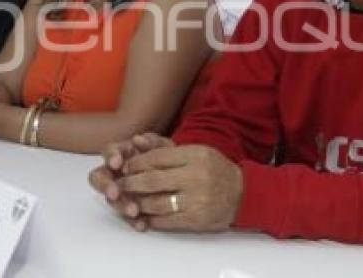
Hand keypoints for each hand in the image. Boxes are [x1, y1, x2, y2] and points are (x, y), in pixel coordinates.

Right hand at [89, 133, 174, 230]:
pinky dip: (134, 221)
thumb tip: (137, 139)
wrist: (181, 177)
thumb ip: (152, 142)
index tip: (117, 163)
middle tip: (114, 193)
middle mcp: (116, 173)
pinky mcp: (130, 208)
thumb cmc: (168, 158)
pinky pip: (127, 216)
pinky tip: (142, 224)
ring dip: (120, 205)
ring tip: (134, 211)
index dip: (110, 157)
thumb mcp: (164, 148)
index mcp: (122, 154)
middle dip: (105, 185)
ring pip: (112, 199)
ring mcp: (122, 192)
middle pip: (100, 177)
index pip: (108, 152)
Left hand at [118, 144, 243, 231]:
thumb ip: (168, 149)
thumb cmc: (215, 170)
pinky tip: (144, 215)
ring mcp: (196, 200)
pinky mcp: (196, 220)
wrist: (244, 194)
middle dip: (130, 183)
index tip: (125, 166)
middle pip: (152, 180)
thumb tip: (137, 142)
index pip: (157, 157)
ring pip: (156, 202)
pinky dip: (151, 218)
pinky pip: (166, 220)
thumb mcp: (197, 151)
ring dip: (137, 202)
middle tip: (119, 184)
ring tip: (128, 200)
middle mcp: (196, 176)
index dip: (136, 162)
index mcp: (195, 155)